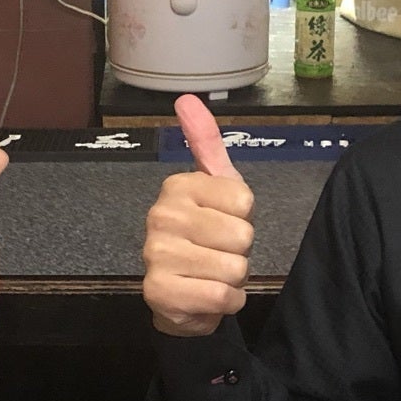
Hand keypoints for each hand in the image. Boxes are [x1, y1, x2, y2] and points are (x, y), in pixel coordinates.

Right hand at [142, 95, 253, 337]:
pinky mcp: (159, 292)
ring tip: (212, 274)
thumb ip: (206, 143)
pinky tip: (207, 295)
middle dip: (240, 251)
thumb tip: (186, 99)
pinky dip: (226, 302)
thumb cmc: (206, 237)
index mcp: (177, 187)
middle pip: (242, 235)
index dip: (244, 217)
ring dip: (233, 278)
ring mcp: (156, 255)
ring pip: (234, 268)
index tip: (223, 222)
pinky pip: (221, 297)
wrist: (183, 298)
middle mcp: (160, 216)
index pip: (245, 200)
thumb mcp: (215, 187)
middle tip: (218, 253)